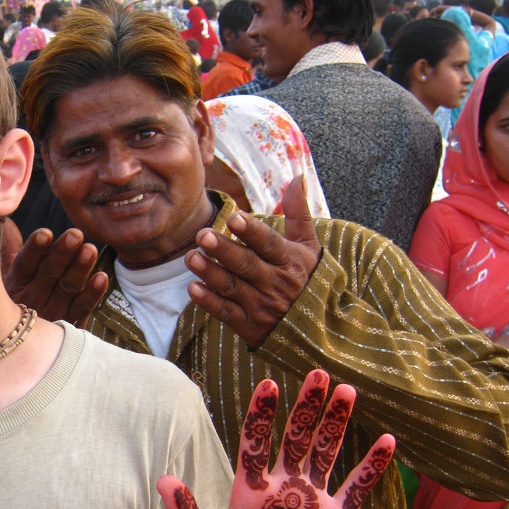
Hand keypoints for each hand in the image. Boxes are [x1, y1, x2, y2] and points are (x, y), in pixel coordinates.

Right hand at [1, 219, 107, 327]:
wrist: (17, 347)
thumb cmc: (13, 302)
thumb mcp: (8, 278)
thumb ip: (11, 250)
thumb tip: (9, 222)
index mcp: (15, 284)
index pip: (24, 264)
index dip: (34, 250)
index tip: (45, 233)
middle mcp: (32, 299)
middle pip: (48, 273)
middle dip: (62, 253)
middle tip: (75, 235)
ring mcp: (52, 312)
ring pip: (67, 288)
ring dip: (80, 269)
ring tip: (90, 250)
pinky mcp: (69, 324)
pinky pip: (82, 308)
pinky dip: (92, 294)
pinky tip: (102, 278)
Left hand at [159, 370, 394, 508]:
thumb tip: (163, 480)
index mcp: (250, 492)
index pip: (256, 444)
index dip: (262, 415)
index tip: (269, 385)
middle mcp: (282, 490)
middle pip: (296, 439)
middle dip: (306, 407)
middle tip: (317, 373)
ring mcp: (312, 504)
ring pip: (327, 453)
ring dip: (337, 423)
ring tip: (347, 390)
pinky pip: (358, 490)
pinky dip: (372, 467)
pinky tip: (388, 441)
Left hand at [186, 176, 321, 347]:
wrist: (316, 331)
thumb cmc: (308, 280)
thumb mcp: (308, 247)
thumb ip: (299, 213)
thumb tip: (298, 177)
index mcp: (290, 261)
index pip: (269, 244)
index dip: (252, 231)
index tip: (234, 216)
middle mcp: (276, 283)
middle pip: (247, 264)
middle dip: (224, 250)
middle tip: (202, 235)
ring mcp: (261, 306)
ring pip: (233, 288)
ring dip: (211, 273)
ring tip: (191, 258)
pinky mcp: (249, 326)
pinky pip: (226, 313)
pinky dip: (209, 302)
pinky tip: (193, 288)